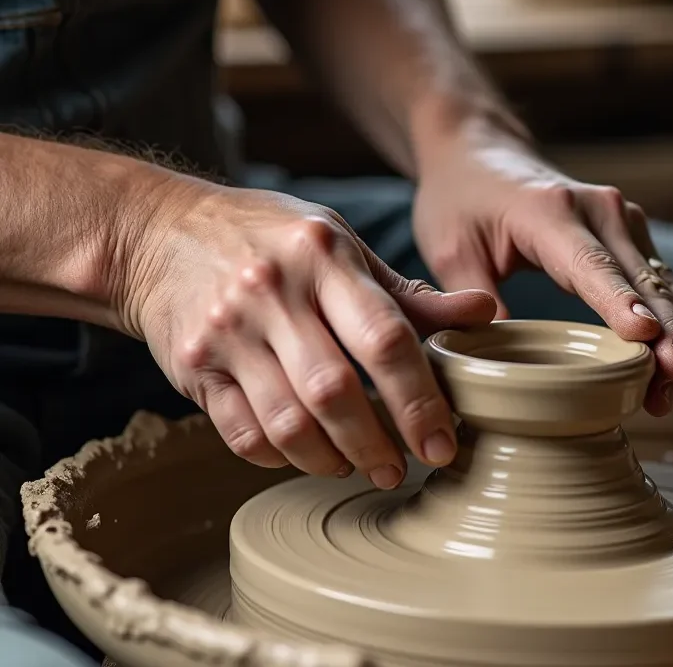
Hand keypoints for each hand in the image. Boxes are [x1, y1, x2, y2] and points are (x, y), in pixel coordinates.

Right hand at [120, 178, 495, 485]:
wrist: (157, 232)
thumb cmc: (270, 240)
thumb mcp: (340, 245)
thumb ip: (407, 292)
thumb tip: (485, 314)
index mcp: (322, 257)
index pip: (385, 337)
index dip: (419, 398)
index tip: (443, 442)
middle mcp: (272, 292)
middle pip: (334, 390)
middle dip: (377, 443)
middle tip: (402, 469)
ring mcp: (227, 331)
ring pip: (287, 421)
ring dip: (330, 458)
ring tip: (358, 466)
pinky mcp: (192, 367)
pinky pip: (241, 433)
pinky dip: (280, 456)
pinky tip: (305, 454)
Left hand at [413, 127, 672, 415]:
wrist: (480, 153)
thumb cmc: (461, 201)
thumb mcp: (450, 252)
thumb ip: (475, 302)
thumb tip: (499, 361)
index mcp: (550, 211)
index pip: (593, 265)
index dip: (621, 303)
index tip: (647, 337)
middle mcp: (599, 209)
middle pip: (643, 280)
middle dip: (665, 334)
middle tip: (671, 384)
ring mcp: (622, 219)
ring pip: (663, 285)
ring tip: (666, 393)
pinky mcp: (630, 235)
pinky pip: (659, 284)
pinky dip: (667, 325)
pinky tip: (663, 368)